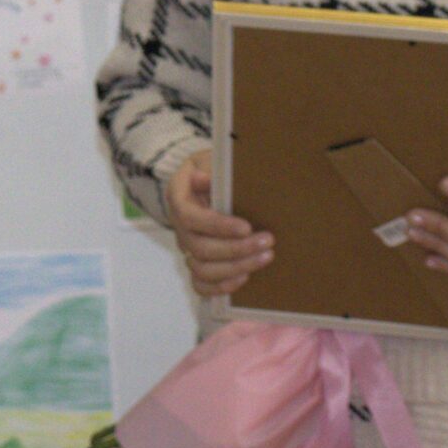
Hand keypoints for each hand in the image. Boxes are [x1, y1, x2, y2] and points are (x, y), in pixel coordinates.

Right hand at [165, 153, 270, 296]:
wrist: (208, 182)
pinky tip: (244, 278)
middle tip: (267, 241)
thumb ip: (210, 168)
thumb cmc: (214, 170)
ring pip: (202, 270)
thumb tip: (203, 179)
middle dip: (236, 249)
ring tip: (264, 258)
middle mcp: (180, 228)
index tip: (246, 227)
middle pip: (200, 249)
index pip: (192, 218)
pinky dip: (220, 287)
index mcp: (179, 200)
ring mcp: (188, 249)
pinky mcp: (199, 263)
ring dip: (234, 268)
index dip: (218, 226)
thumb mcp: (211, 160)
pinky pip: (201, 285)